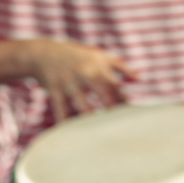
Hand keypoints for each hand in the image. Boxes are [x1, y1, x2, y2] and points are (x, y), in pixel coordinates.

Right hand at [19, 39, 135, 121]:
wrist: (43, 52)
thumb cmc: (77, 56)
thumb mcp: (99, 55)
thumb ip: (120, 66)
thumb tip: (140, 78)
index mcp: (99, 66)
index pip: (115, 85)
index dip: (124, 99)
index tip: (132, 114)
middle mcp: (85, 73)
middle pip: (102, 91)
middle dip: (111, 105)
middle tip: (120, 122)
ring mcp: (69, 81)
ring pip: (80, 100)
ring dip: (88, 113)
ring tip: (97, 128)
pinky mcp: (54, 88)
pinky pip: (60, 105)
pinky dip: (63, 117)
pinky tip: (67, 130)